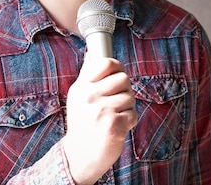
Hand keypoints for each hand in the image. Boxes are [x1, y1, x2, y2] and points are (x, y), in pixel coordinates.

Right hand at [62, 57, 137, 184]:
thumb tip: (91, 53)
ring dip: (127, 108)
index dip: (117, 67)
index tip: (116, 75)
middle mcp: (89, 97)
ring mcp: (100, 111)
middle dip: (125, 90)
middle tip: (116, 102)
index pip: (106, 63)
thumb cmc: (82, 125)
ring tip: (114, 117)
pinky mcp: (112, 125)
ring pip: (130, 97)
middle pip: (123, 78)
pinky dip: (129, 121)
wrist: (79, 156)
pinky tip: (117, 127)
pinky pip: (133, 114)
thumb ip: (86, 76)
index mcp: (81, 87)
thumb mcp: (77, 98)